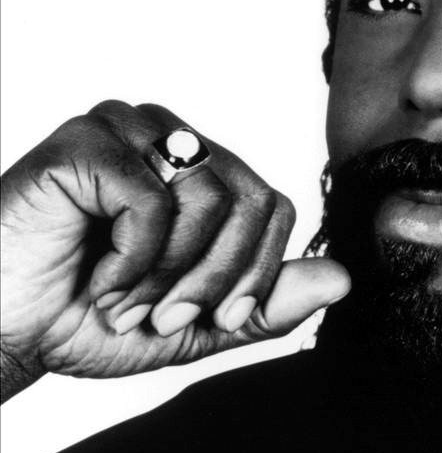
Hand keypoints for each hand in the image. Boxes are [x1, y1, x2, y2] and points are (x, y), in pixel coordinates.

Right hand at [0, 100, 349, 399]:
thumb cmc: (85, 317)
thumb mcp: (195, 323)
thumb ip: (265, 304)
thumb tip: (345, 279)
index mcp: (203, 172)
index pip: (276, 205)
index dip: (259, 271)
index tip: (219, 318)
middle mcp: (174, 139)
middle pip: (255, 199)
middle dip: (219, 278)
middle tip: (166, 319)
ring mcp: (131, 129)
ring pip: (213, 198)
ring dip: (172, 275)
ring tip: (127, 302)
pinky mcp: (88, 139)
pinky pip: (154, 198)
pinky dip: (133, 260)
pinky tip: (99, 279)